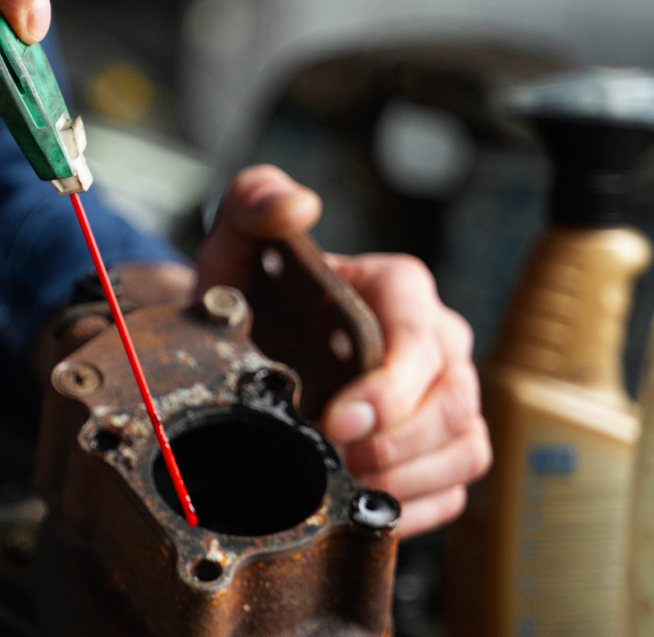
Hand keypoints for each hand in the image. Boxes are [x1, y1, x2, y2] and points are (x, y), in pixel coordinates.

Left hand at [195, 165, 490, 537]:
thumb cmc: (252, 289)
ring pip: (465, 447)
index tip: (334, 421)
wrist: (247, 340)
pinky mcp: (441, 446)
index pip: (420, 339)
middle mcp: (438, 342)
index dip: (387, 388)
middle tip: (336, 461)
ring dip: (409, 478)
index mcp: (401, 289)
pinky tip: (368, 506)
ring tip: (349, 485)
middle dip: (395, 443)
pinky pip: (455, 487)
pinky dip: (417, 506)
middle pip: (452, 402)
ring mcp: (446, 396)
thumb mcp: (240, 238)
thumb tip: (297, 204)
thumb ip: (256, 200)